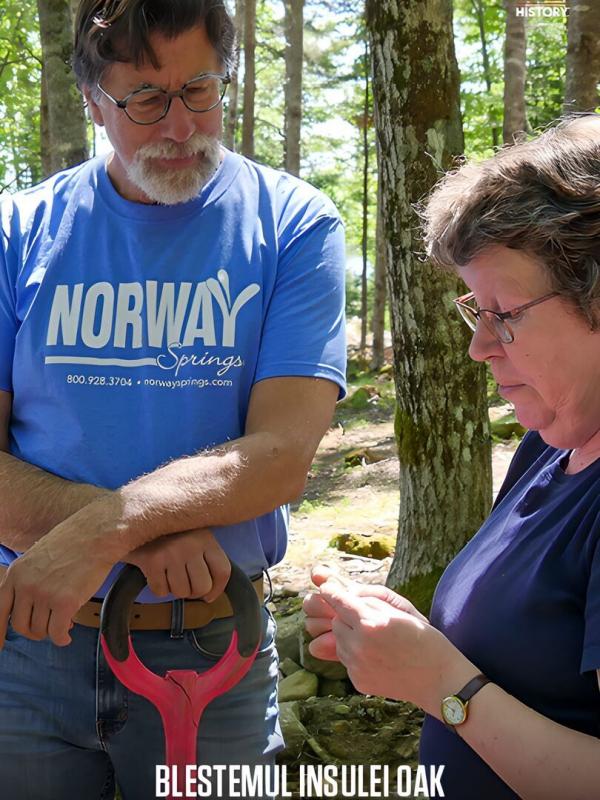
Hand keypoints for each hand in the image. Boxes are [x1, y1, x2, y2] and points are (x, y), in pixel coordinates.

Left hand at [0, 529, 114, 647]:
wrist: (97, 535)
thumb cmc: (75, 542)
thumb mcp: (39, 557)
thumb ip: (28, 579)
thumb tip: (30, 607)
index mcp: (17, 572)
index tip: (1, 646)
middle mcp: (26, 584)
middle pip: (20, 625)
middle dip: (35, 630)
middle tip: (48, 626)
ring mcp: (44, 593)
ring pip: (40, 630)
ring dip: (52, 631)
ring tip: (64, 622)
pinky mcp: (64, 602)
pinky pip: (57, 633)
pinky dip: (62, 638)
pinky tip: (68, 634)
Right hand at [125, 528, 229, 601]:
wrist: (133, 522)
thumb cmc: (167, 534)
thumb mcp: (193, 537)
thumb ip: (205, 557)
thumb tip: (212, 591)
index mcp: (206, 538)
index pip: (223, 571)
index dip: (217, 589)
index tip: (209, 595)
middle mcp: (191, 545)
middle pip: (203, 586)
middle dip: (193, 592)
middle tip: (185, 584)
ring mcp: (171, 553)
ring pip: (182, 592)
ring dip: (174, 589)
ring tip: (169, 574)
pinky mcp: (152, 562)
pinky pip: (161, 592)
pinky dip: (158, 588)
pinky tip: (156, 573)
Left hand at [305, 567, 465, 711]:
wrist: (438, 680)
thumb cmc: (425, 640)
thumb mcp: (400, 612)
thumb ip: (370, 602)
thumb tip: (346, 596)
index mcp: (370, 624)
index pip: (339, 602)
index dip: (332, 593)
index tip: (326, 588)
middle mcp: (359, 646)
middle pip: (337, 622)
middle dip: (346, 617)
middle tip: (367, 620)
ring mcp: (357, 666)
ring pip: (339, 642)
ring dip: (350, 636)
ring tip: (375, 640)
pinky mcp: (358, 681)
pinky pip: (347, 661)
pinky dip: (356, 655)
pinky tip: (378, 657)